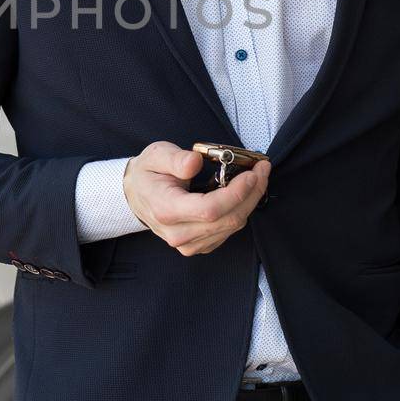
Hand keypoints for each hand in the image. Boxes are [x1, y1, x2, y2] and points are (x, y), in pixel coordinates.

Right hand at [122, 141, 269, 256]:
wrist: (136, 195)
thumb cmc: (148, 174)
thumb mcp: (156, 155)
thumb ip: (176, 159)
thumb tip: (195, 161)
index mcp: (166, 210)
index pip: (210, 210)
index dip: (237, 193)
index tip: (252, 174)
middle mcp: (178, 233)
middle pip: (227, 220)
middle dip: (252, 193)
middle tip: (262, 169)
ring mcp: (189, 243)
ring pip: (231, 226)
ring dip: (250, 201)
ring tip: (256, 177)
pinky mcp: (199, 245)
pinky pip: (228, 231)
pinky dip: (241, 210)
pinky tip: (244, 193)